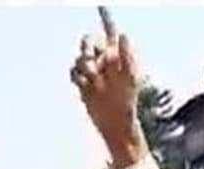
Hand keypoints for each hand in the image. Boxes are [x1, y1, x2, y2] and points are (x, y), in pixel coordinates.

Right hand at [69, 17, 147, 168]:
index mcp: (117, 56)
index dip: (105, 17)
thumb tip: (123, 34)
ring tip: (95, 83)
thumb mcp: (130, 76)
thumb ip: (127, 55)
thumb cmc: (128, 100)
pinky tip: (85, 87)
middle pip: (88, 42)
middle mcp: (103, 61)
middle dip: (88, 49)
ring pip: (79, 59)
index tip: (100, 4)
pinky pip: (72, 73)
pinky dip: (77, 78)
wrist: (115, 121)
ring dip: (84, 68)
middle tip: (93, 63)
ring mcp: (92, 72)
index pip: (109, 32)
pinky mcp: (82, 83)